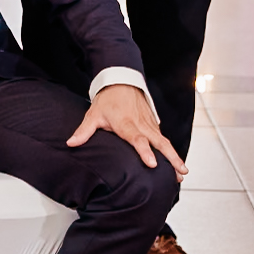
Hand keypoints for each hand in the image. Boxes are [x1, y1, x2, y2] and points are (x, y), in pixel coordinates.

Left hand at [68, 85, 187, 176]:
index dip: (145, 151)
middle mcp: (141, 124)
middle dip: (171, 158)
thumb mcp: (93, 114)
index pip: (137, 139)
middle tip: (180, 172)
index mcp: (126, 123)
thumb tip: (70, 143)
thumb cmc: (107, 100)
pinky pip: (164, 138)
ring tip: (182, 172)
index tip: (153, 164)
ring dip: (175, 156)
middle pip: (159, 142)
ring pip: (165, 141)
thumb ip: (84, 131)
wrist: (122, 81)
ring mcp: (150, 124)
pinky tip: (176, 164)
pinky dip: (171, 151)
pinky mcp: (154, 124)